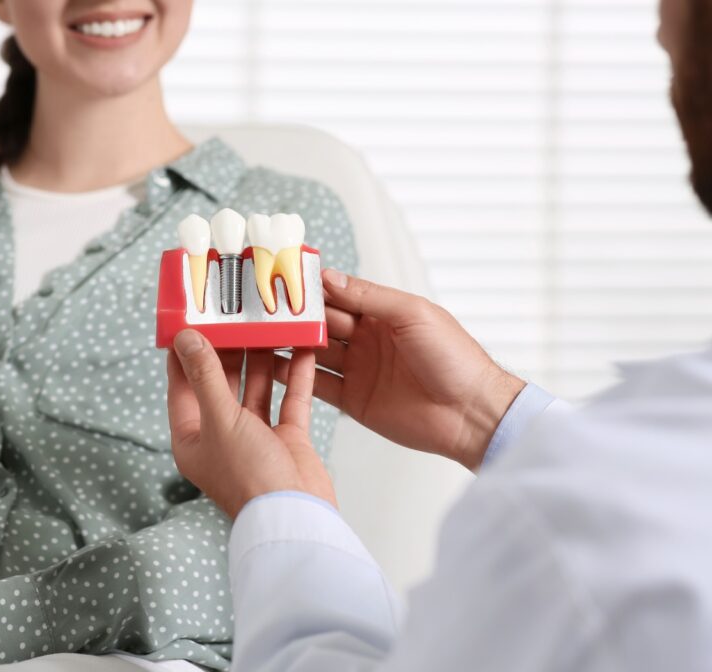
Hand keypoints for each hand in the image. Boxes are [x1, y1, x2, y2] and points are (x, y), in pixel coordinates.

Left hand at [167, 329, 335, 518]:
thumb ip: (206, 376)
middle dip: (229, 349)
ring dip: (262, 358)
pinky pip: (289, 399)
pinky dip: (295, 375)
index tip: (189, 319)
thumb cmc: (248, 476)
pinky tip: (301, 348)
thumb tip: (187, 339)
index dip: (185, 352)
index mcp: (192, 436)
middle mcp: (221, 434)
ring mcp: (256, 435)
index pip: (183, 384)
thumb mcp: (220, 419)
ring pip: (256, 387)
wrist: (294, 516)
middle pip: (221, 382)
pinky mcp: (287, 438)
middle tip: (235, 313)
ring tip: (267, 322)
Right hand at [277, 269, 524, 470]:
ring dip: (289, 344)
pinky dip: (295, 376)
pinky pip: (318, 385)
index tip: (282, 277)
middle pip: (322, 324)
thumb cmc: (454, 357)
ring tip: (258, 335)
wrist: (470, 413)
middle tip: (261, 308)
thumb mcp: (412, 314)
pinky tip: (273, 366)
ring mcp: (359, 370)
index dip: (313, 287)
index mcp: (384, 314)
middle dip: (294, 316)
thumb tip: (329, 278)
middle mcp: (368, 340)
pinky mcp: (354, 401)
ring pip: (314, 353)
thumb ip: (369, 297)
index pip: (339, 295)